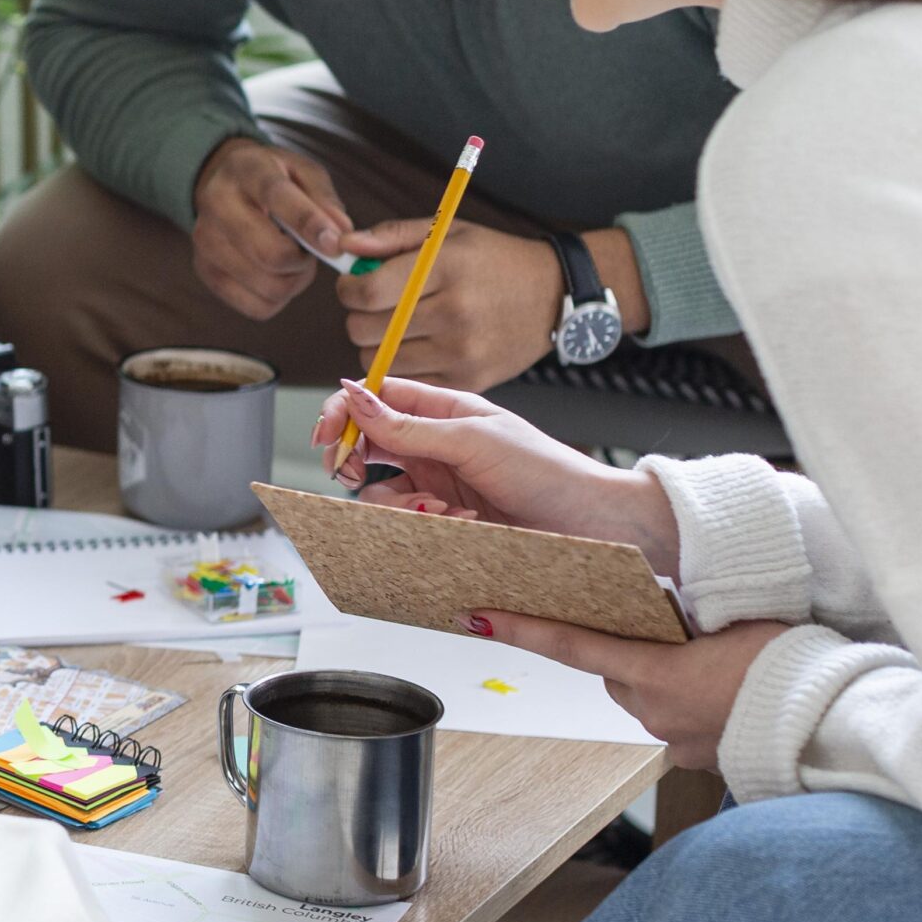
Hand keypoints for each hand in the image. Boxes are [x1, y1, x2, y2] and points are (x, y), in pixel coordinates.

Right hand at [190, 138, 354, 320]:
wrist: (224, 185)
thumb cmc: (272, 179)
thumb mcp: (303, 172)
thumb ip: (324, 199)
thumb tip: (341, 234)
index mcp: (245, 169)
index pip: (277, 197)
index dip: (309, 223)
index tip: (335, 244)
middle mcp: (216, 204)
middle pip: (271, 254)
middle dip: (304, 260)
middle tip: (310, 250)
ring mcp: (206, 242)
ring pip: (270, 287)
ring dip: (294, 280)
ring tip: (292, 259)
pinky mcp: (207, 273)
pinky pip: (259, 307)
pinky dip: (278, 298)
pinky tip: (275, 274)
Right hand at [310, 376, 679, 568]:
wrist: (593, 526)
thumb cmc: (549, 471)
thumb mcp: (474, 438)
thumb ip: (407, 424)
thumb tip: (354, 395)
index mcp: (445, 409)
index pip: (376, 397)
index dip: (345, 410)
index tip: (328, 434)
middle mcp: (436, 444)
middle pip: (368, 444)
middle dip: (354, 460)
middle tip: (352, 472)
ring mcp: (439, 483)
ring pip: (381, 490)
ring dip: (397, 502)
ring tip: (434, 509)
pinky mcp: (446, 521)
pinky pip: (406, 522)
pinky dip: (418, 525)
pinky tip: (452, 523)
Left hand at [333, 220, 559, 391]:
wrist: (554, 296)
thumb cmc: (493, 260)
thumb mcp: (446, 234)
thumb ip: (390, 237)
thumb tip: (343, 246)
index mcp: (446, 268)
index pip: (367, 292)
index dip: (348, 288)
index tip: (354, 284)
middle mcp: (454, 312)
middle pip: (366, 330)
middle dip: (359, 316)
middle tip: (376, 306)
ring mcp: (462, 352)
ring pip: (380, 360)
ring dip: (377, 344)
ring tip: (398, 326)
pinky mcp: (469, 380)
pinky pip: (408, 382)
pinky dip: (402, 367)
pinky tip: (418, 346)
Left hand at [470, 612, 790, 769]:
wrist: (834, 720)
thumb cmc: (790, 662)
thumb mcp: (731, 617)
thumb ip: (682, 615)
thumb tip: (660, 608)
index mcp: (654, 673)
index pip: (569, 646)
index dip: (520, 629)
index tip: (476, 616)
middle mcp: (653, 710)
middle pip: (612, 670)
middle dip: (626, 649)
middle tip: (670, 630)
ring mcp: (674, 739)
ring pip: (642, 695)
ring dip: (659, 676)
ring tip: (710, 661)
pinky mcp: (697, 758)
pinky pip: (673, 721)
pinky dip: (685, 703)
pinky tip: (721, 692)